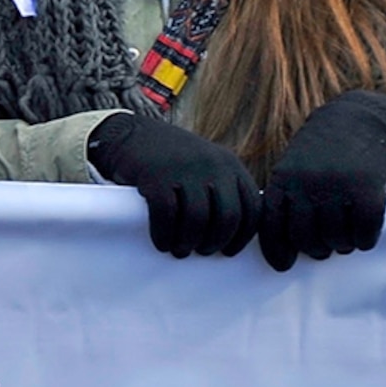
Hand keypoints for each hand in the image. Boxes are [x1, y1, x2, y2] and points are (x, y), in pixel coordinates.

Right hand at [86, 112, 258, 259]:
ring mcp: (185, 170)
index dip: (242, 236)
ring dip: (188, 243)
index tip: (228, 251)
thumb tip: (232, 233)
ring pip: (197, 220)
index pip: (251, 208)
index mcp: (231, 165)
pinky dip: (164, 235)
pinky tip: (162, 243)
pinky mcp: (157, 176)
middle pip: (227, 217)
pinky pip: (166, 215)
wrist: (133, 135)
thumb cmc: (172, 160)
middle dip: (215, 242)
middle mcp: (213, 166)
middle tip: (202, 251)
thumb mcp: (207, 165)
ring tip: (180, 251)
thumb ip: (224, 189)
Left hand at [257, 90, 385, 270]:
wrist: (357, 119)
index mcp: (283, 180)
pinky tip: (363, 236)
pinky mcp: (367, 189)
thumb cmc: (321, 154)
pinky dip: (364, 240)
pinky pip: (364, 232)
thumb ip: (286, 204)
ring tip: (344, 240)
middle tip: (324, 249)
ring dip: (342, 246)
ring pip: (335, 239)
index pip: (272, 226)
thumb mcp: (292, 170)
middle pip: (306, 238)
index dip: (277, 251)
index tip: (284, 266)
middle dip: (315, 250)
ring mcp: (337, 186)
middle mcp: (307, 184)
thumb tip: (282, 256)